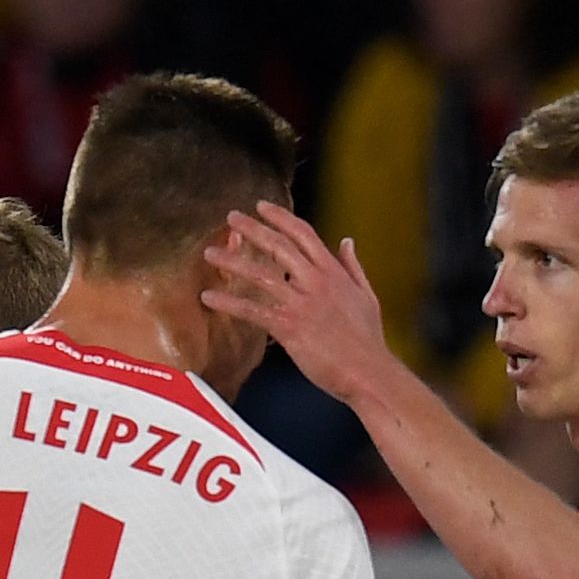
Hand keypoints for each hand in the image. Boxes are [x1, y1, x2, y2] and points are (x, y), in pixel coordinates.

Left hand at [204, 204, 399, 403]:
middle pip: (278, 245)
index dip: (280, 217)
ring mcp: (301, 303)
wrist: (369, 372)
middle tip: (230, 217)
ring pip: (260, 274)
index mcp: (333, 272)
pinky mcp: (289, 327)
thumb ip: (353, 266)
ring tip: (211, 253)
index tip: (262, 207)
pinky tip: (210, 297)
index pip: (303, 234)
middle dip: (252, 228)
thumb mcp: (367, 295)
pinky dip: (229, 302)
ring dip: (232, 261)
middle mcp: (315, 281)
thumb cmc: (369, 340)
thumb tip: (347, 241)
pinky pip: (253, 310)